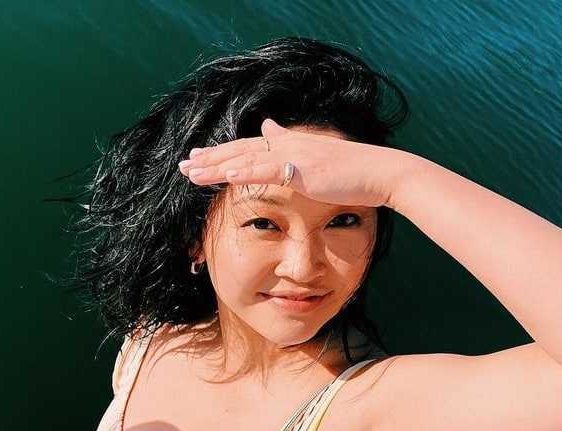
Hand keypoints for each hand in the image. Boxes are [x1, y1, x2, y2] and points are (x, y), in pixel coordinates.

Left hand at [176, 118, 417, 209]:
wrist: (379, 173)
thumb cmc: (351, 170)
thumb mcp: (315, 154)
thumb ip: (289, 141)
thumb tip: (268, 126)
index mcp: (287, 144)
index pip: (246, 147)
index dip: (219, 153)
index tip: (196, 157)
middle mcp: (286, 145)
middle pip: (239, 151)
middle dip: (209, 159)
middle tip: (182, 165)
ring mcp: (293, 156)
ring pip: (246, 159)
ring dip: (217, 166)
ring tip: (192, 172)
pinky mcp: (302, 169)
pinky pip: (268, 169)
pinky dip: (246, 170)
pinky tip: (226, 173)